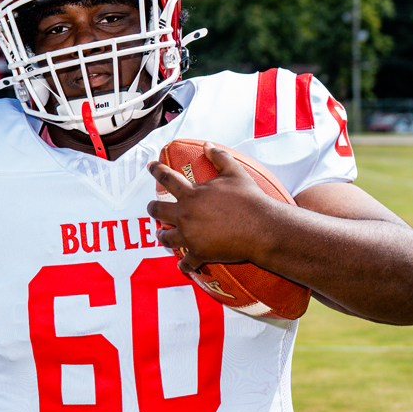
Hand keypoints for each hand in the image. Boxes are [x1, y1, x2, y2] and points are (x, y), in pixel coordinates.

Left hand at [147, 145, 278, 269]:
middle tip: (152, 208)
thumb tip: (207, 145)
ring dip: (162, 236)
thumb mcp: (235, 172)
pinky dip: (184, 265)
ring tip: (162, 235)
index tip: (150, 167)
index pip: (167, 178)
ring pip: (165, 237)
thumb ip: (219, 157)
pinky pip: (186, 263)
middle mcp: (186, 215)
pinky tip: (183, 265)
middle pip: (157, 211)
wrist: (261, 227)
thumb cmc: (249, 199)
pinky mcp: (200, 253)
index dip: (156, 171)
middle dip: (152, 209)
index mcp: (192, 194)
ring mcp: (190, 236)